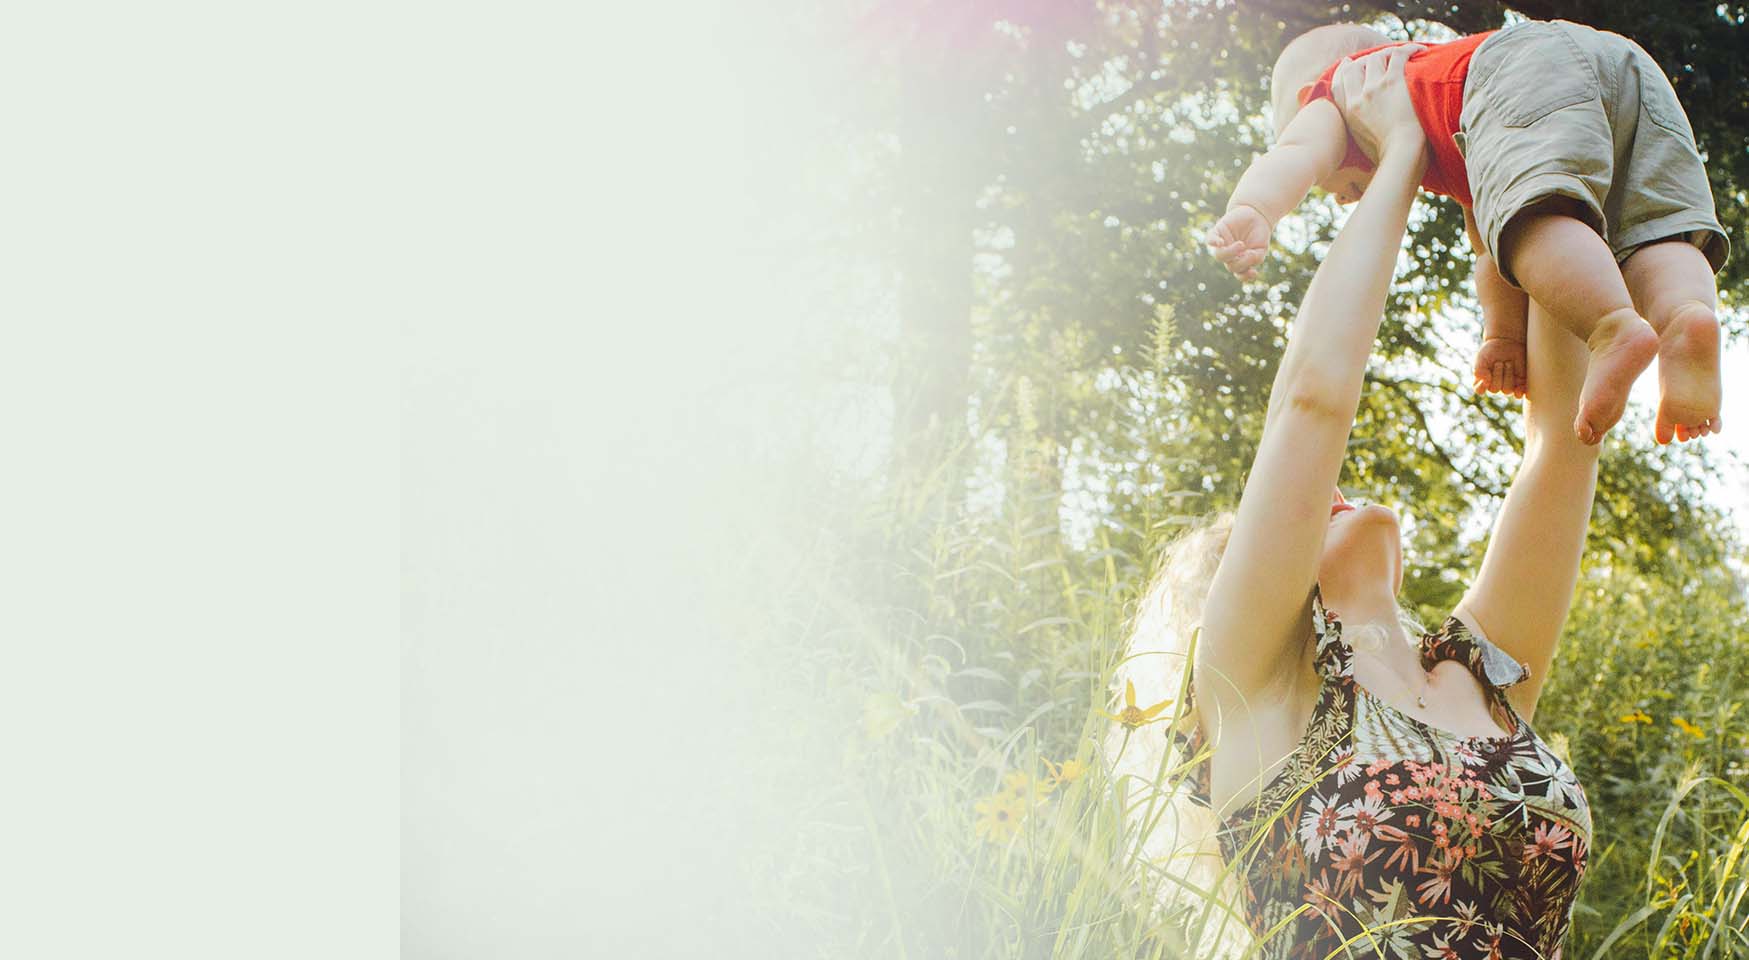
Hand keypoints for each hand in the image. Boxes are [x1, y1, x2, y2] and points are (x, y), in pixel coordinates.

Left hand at [1206, 204, 1271, 280]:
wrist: (1256, 215)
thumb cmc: (1259, 235)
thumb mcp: (1261, 249)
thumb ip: (1255, 258)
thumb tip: (1245, 258)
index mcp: (1239, 262)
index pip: (1239, 274)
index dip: (1245, 276)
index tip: (1254, 272)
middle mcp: (1229, 256)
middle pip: (1230, 266)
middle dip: (1241, 261)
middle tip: (1249, 250)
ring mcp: (1222, 245)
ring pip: (1220, 256)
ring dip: (1230, 253)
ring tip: (1241, 244)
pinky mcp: (1217, 232)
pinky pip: (1210, 239)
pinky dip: (1214, 241)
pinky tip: (1220, 242)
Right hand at [1329, 45, 1426, 163]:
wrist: (1401, 154)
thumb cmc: (1389, 155)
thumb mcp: (1363, 143)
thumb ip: (1360, 129)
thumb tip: (1367, 129)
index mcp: (1349, 111)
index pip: (1339, 82)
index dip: (1344, 69)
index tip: (1348, 62)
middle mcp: (1359, 96)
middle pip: (1356, 65)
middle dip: (1367, 59)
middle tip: (1382, 56)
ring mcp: (1375, 87)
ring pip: (1376, 57)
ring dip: (1389, 53)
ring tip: (1403, 53)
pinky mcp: (1393, 81)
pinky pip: (1398, 55)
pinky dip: (1408, 49)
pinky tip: (1418, 50)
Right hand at [1473, 336, 1527, 397]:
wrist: (1508, 341)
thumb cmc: (1492, 350)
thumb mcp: (1482, 357)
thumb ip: (1479, 370)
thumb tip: (1486, 381)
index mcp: (1482, 380)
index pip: (1479, 390)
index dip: (1482, 386)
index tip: (1486, 376)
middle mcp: (1494, 384)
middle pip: (1495, 389)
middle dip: (1497, 375)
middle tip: (1499, 362)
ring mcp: (1507, 384)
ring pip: (1507, 390)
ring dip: (1508, 376)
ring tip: (1508, 363)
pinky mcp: (1519, 382)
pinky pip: (1519, 393)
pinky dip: (1520, 392)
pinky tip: (1520, 388)